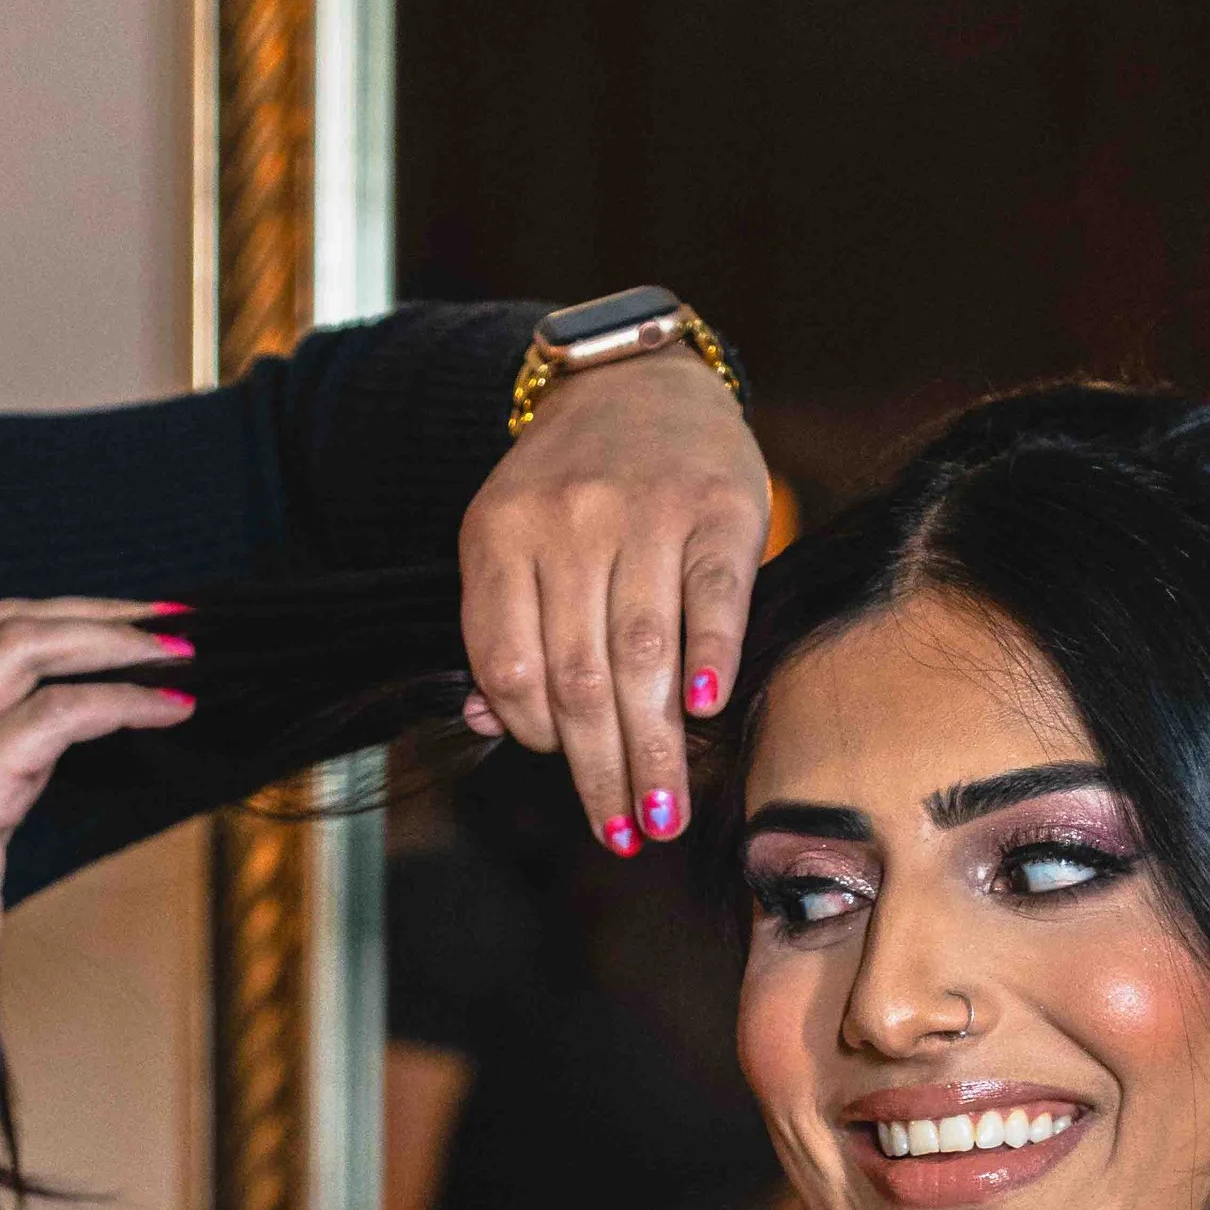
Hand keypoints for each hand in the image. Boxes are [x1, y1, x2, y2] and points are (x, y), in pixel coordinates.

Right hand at [0, 598, 195, 1005]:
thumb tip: (40, 762)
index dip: (57, 630)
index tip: (118, 635)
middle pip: (4, 625)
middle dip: (93, 613)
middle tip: (166, 619)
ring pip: (27, 646)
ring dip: (114, 642)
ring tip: (179, 653)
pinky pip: (57, 714)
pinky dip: (122, 701)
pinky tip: (168, 709)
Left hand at [456, 344, 771, 853]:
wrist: (638, 374)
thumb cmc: (571, 486)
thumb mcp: (509, 538)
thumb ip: (501, 626)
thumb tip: (491, 726)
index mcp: (498, 536)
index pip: (508, 665)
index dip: (535, 735)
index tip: (570, 772)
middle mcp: (567, 522)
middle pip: (580, 677)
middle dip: (602, 771)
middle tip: (626, 835)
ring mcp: (644, 510)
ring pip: (641, 653)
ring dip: (654, 746)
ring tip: (665, 811)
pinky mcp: (718, 504)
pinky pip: (713, 598)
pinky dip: (710, 657)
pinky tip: (706, 711)